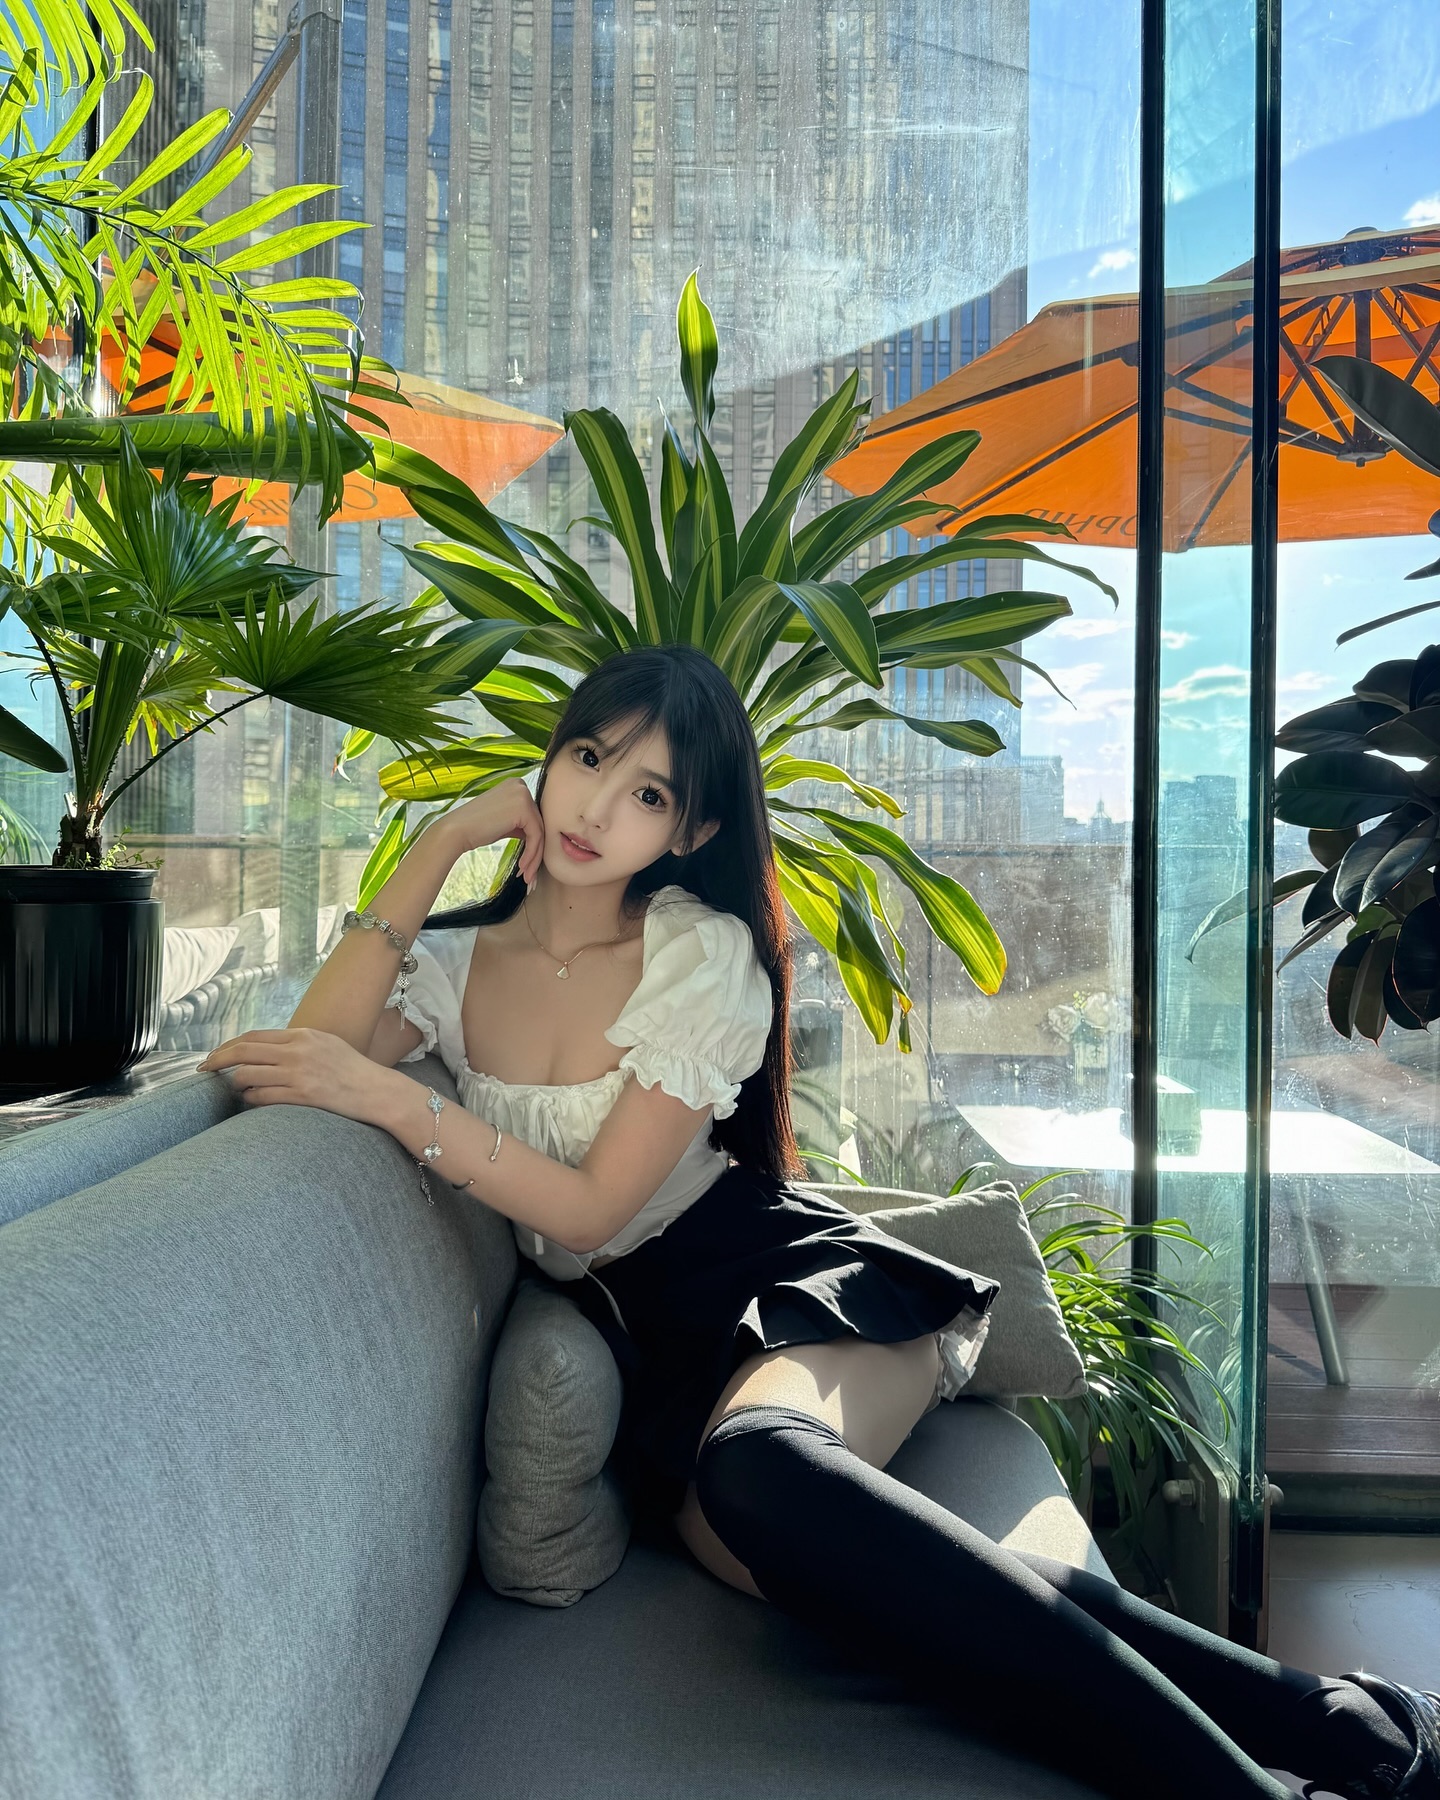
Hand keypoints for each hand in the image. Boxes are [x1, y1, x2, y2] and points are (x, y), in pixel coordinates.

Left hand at [196, 1028, 392, 1121]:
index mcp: (302, 1035)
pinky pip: (262, 1096)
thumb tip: (266, 1048)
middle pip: (244, 1051)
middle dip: (218, 1060)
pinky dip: (250, 1098)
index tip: (215, 1055)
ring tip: (236, 1088)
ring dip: (236, 1083)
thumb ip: (297, 1043)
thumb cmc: (352, 1069)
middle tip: (204, 1069)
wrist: (376, 1090)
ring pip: (248, 1074)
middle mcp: (297, 1051)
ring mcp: (299, 1073)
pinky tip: (250, 1100)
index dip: (229, 1045)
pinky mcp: (302, 1096)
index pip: (254, 1036)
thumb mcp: (325, 1044)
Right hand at [441, 778, 544, 885]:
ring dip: (534, 857)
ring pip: (539, 832)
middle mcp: (521, 785)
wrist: (456, 831)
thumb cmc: (476, 828)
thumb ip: (521, 823)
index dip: (533, 841)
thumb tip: (538, 835)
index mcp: (516, 784)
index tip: (528, 863)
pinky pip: (536, 835)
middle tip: (530, 874)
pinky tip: (522, 867)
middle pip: (538, 823)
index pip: (533, 816)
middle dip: (535, 852)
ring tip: (527, 876)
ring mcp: (523, 794)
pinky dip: (531, 854)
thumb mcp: (504, 821)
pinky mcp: (524, 808)